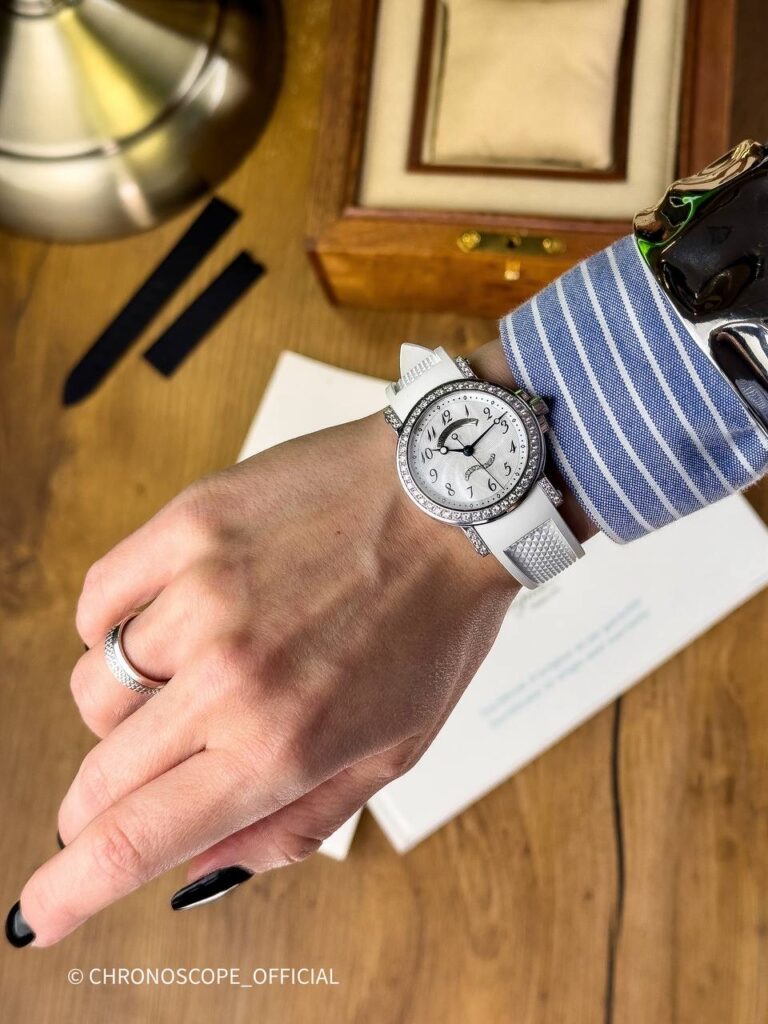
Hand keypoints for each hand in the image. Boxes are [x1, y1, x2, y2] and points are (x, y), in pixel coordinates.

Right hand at [13, 405, 525, 945]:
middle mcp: (229, 676)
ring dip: (131, 707)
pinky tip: (169, 620)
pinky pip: (99, 601)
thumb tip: (201, 873)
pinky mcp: (187, 526)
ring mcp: (200, 594)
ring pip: (95, 688)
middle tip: (132, 790)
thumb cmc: (433, 625)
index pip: (136, 838)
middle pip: (100, 774)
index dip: (70, 888)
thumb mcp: (392, 753)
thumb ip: (293, 825)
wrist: (453, 501)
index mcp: (281, 744)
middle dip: (100, 804)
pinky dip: (118, 627)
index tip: (39, 912)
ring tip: (194, 676)